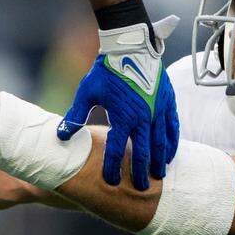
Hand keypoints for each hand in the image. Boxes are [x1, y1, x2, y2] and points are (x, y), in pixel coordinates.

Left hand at [57, 16, 179, 189]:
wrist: (129, 45)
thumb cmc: (105, 69)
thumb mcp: (87, 92)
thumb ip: (75, 116)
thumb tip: (60, 136)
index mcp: (122, 117)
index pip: (115, 150)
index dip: (111, 168)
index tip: (109, 182)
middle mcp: (143, 117)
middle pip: (143, 152)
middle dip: (140, 172)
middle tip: (140, 188)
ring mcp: (158, 110)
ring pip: (162, 143)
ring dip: (160, 161)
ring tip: (158, 176)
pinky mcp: (168, 101)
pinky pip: (173, 127)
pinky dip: (173, 142)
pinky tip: (171, 153)